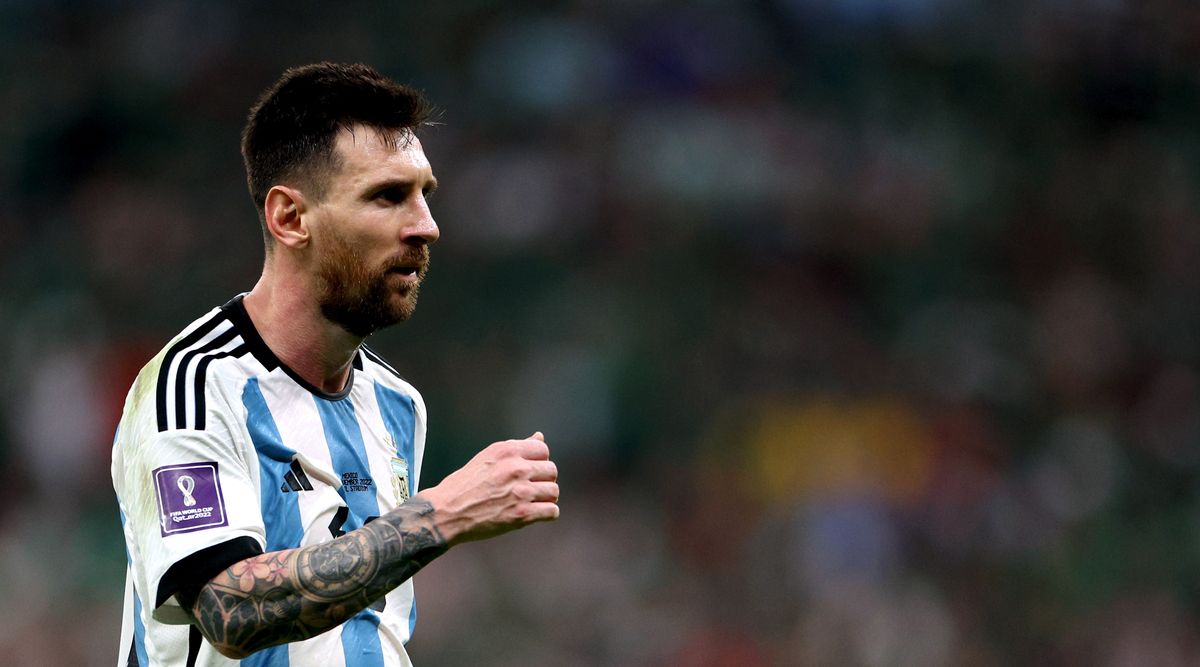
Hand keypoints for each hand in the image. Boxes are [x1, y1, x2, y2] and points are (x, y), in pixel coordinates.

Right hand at [417, 432, 559, 545]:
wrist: (446, 512)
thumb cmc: (464, 485)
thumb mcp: (488, 457)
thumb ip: (516, 448)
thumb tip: (539, 436)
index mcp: (507, 451)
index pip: (543, 450)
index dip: (539, 461)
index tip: (530, 471)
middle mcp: (516, 469)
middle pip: (551, 470)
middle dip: (544, 480)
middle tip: (531, 488)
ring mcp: (520, 492)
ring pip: (554, 491)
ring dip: (547, 498)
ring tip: (534, 501)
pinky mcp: (521, 515)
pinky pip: (552, 511)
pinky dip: (547, 514)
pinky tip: (536, 513)